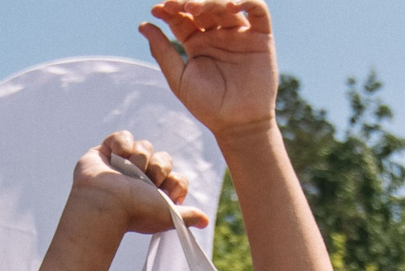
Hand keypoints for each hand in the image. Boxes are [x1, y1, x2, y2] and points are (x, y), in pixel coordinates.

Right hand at [72, 131, 208, 234]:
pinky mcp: (106, 152)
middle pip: (163, 159)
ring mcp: (123, 164)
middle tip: (145, 182)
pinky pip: (124, 136)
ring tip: (127, 173)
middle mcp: (140, 179)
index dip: (173, 182)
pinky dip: (121, 143)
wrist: (106, 202)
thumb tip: (204, 221)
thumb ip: (187, 216)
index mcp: (155, 195)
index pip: (176, 177)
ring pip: (145, 146)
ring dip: (139, 158)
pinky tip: (116, 157)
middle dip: (158, 168)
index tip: (164, 193)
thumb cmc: (136, 211)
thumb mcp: (169, 216)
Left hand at [141, 1, 278, 139]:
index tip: (157, 10)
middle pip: (203, 6)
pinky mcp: (261, 37)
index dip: (170, 9)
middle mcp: (217, 34)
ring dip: (211, 1)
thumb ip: (162, 52)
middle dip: (188, 2)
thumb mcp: (179, 79)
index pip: (182, 17)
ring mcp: (239, 34)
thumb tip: (143, 25)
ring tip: (195, 8)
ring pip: (226, 4)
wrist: (238, 124)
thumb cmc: (207, 106)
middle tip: (177, 6)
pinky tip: (231, 5)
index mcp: (197, 43)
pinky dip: (246, 1)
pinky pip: (257, 10)